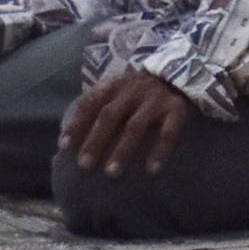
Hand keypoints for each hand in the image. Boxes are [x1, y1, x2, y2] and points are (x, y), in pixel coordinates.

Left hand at [60, 67, 195, 180]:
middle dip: (95, 142)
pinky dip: (159, 151)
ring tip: (111, 173)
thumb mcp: (120, 90)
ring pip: (135, 126)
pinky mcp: (177, 110)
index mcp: (115, 85)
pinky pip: (168, 133)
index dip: (77, 124)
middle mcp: (133, 90)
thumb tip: (70, 138)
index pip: (90, 103)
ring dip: (122, 150)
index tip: (64, 146)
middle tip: (84, 166)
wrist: (184, 75)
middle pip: (110, 116)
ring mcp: (156, 100)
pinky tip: (152, 170)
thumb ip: (100, 106)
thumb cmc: (143, 91)